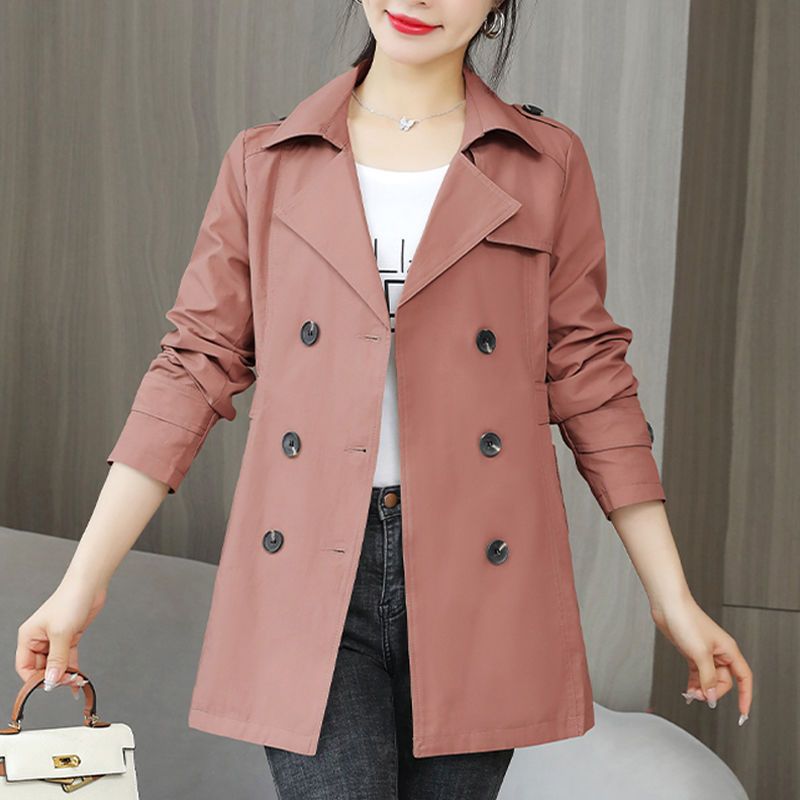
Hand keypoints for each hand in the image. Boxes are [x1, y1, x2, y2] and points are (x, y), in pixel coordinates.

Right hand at [16, 580, 107, 697]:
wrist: (89, 585)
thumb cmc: (70, 601)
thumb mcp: (61, 633)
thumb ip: (56, 659)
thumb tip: (51, 680)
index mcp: (28, 637)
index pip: (24, 667)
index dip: (34, 679)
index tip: (48, 686)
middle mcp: (39, 639)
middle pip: (41, 668)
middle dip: (53, 677)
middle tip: (67, 683)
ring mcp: (54, 639)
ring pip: (56, 664)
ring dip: (65, 675)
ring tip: (76, 682)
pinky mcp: (69, 638)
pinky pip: (67, 658)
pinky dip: (72, 668)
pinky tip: (78, 679)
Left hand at [651, 594, 752, 724]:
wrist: (668, 606)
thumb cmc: (686, 620)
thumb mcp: (700, 653)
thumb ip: (708, 677)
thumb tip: (712, 695)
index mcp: (728, 650)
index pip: (744, 677)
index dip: (746, 695)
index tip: (743, 712)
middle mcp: (718, 652)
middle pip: (724, 681)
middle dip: (713, 692)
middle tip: (700, 696)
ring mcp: (704, 652)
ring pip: (709, 679)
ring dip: (702, 689)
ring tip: (691, 694)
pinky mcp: (692, 652)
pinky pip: (698, 673)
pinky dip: (694, 683)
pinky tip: (688, 689)